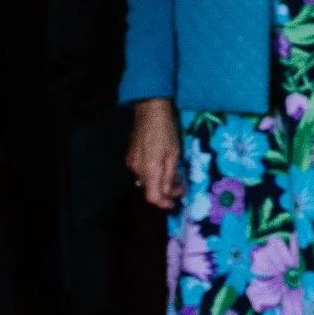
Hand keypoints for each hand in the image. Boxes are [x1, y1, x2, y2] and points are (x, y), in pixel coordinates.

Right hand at [126, 97, 183, 211]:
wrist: (150, 110)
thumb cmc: (166, 130)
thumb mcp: (174, 153)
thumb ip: (169, 175)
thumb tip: (167, 192)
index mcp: (149, 169)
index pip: (152, 197)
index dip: (163, 203)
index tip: (175, 203)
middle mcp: (137, 169)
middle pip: (149, 190)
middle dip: (166, 192)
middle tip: (181, 188)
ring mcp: (132, 163)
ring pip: (147, 181)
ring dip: (161, 183)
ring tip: (177, 177)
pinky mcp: (131, 157)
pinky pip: (143, 172)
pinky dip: (154, 174)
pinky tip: (165, 168)